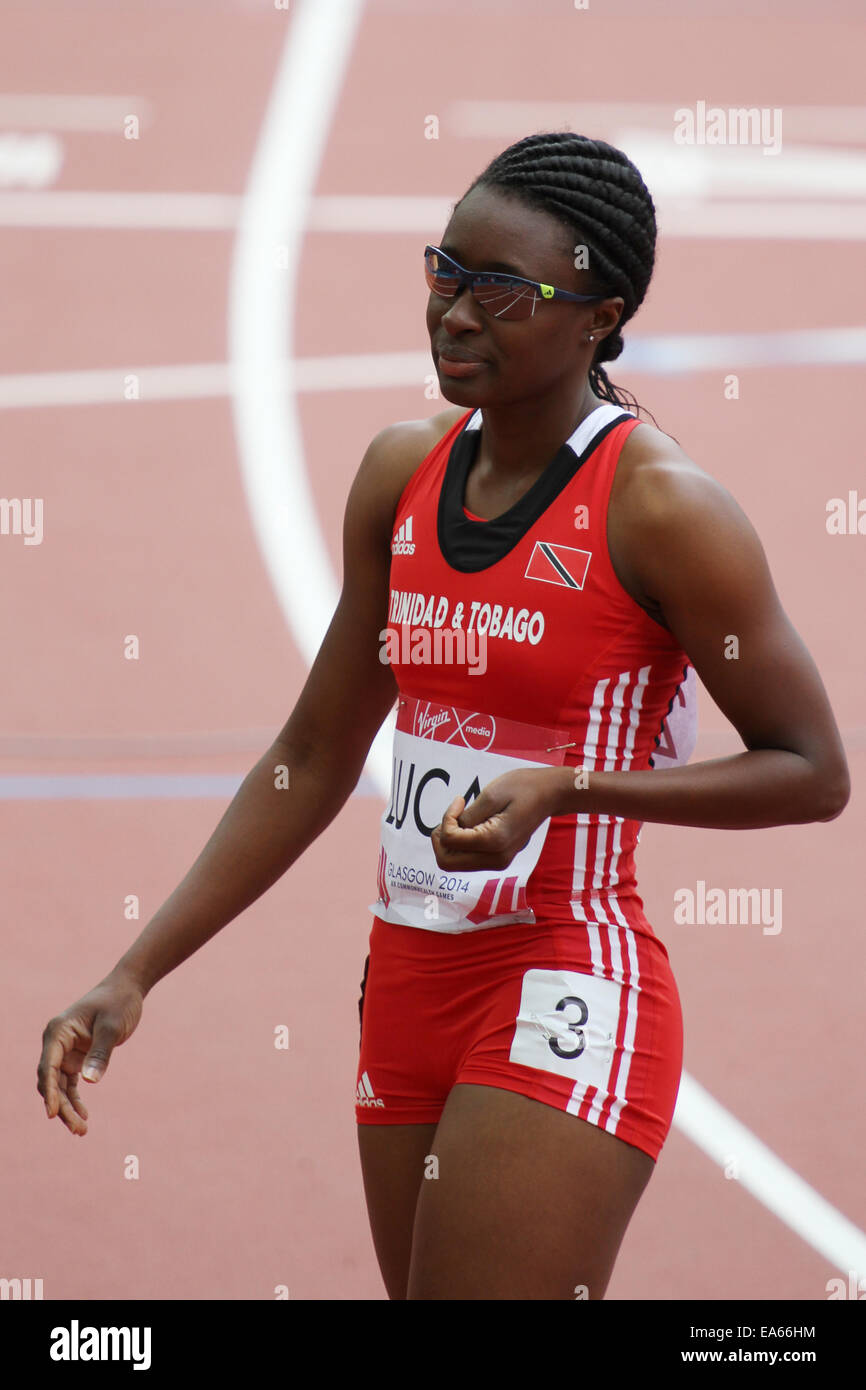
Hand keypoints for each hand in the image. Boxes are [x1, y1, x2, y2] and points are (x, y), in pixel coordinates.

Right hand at [37, 970, 144, 1135]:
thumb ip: (101, 1053)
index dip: (49, 1092)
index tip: (52, 1114)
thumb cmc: (118, 1002)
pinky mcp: (76, 1057)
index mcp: (58, 1031)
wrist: (127, 989)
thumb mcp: (112, 1027)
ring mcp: (65, 1051)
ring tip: (81, 1130)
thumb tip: (90, 1081)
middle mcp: (56, 1043)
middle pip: (51, 1082)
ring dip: (67, 1108)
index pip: (47, 1067)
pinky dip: (75, 1099)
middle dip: (61, 1107)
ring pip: (60, 1086)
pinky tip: (83, 1115)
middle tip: (79, 1129)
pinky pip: (70, 1083)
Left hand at [430, 768, 553, 872]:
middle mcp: (496, 859)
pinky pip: (467, 860)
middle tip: (453, 815)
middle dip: (441, 838)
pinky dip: (461, 845)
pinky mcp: (499, 860)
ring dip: (450, 842)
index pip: (450, 840)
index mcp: (494, 841)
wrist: (549, 794)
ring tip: (462, 818)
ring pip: (455, 864)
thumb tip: (448, 831)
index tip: (460, 800)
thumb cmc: (522, 788)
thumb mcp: (490, 795)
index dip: (446, 818)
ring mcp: (499, 862)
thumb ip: (467, 817)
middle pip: (447, 862)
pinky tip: (471, 826)